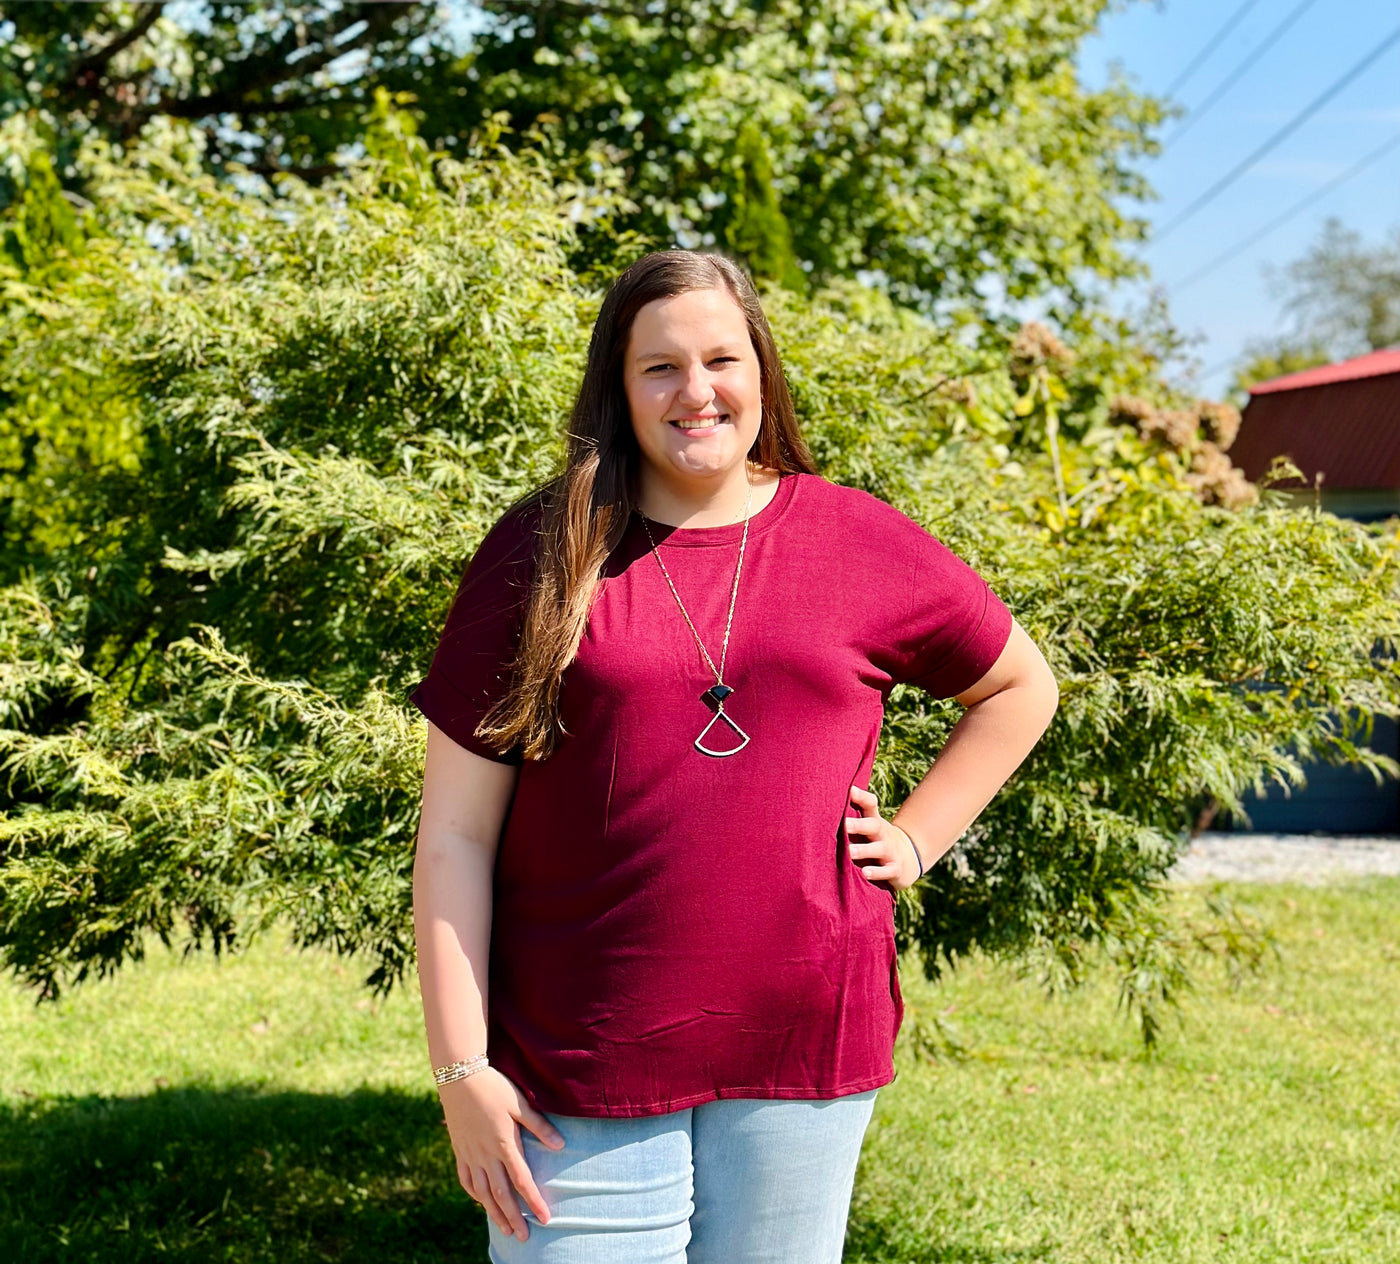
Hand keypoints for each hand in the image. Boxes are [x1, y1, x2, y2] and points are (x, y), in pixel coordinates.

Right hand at [438, 1065, 565, 1241]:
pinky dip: (475, 1195)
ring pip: (483, 1193)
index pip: (522, 1180)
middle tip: (525, 1237)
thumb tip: (561, 1145)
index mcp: (504, 1144)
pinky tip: (482, 1203)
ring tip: (506, 1230)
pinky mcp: (459, 1151)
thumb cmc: (494, 1088)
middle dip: (515, 1217)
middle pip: (502, 1194)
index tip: (545, 1218)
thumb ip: (539, 1126)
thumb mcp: (520, 1103)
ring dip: (495, 1214)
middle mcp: (486, 1155)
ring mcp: (470, 1155)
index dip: (534, 1200)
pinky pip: (466, 1180)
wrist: (459, 1078)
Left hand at [846, 784, 922, 891]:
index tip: (850, 790)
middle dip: (859, 825)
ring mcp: (890, 852)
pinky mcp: (895, 870)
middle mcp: (883, 834)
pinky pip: (886, 871)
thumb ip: (851, 815)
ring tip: (850, 851)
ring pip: (879, 849)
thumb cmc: (875, 840)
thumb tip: (828, 796)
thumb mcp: (867, 826)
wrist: (906, 859)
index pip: (870, 805)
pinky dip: (876, 873)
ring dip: (864, 850)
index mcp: (874, 822)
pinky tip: (865, 873)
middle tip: (844, 824)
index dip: (861, 797)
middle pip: (873, 826)